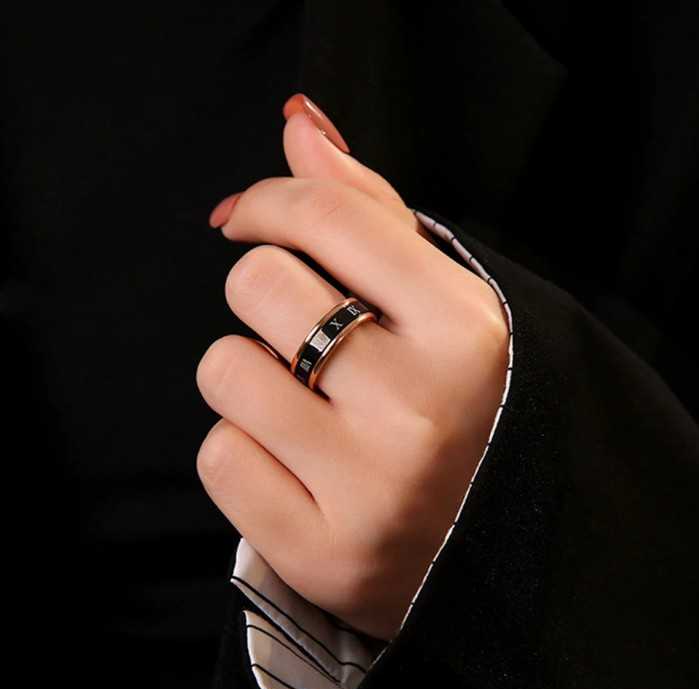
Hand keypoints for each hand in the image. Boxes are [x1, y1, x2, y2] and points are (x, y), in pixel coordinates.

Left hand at [196, 94, 508, 641]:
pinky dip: (242, 451)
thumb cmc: (450, 404)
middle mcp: (421, 406)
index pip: (329, 215)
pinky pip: (219, 457)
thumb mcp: (435, 304)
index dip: (268, 201)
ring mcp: (371, 487)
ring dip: (249, 377)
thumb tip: (299, 123)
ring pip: (225, 370)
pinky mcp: (321, 552)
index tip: (249, 216)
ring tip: (305, 408)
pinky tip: (296, 468)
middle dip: (265, 297)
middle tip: (307, 337)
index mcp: (465, 330)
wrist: (475, 545)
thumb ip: (369, 212)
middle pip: (258, 283)